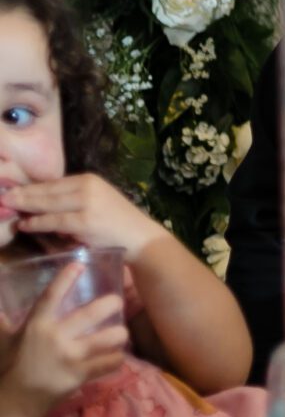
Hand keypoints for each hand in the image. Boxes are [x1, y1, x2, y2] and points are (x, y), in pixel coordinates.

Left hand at [0, 173, 169, 255]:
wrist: (139, 237)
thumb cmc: (116, 222)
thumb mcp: (95, 202)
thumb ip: (72, 199)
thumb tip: (40, 203)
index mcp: (89, 179)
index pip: (52, 183)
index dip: (29, 188)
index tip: (11, 190)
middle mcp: (87, 187)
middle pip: (46, 191)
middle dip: (22, 195)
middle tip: (2, 197)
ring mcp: (86, 203)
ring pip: (47, 204)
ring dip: (25, 207)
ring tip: (8, 208)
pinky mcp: (84, 221)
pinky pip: (53, 221)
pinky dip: (36, 223)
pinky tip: (24, 224)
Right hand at [0, 265, 127, 416]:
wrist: (14, 402)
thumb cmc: (11, 367)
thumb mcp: (6, 341)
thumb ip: (5, 323)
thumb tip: (0, 307)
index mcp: (36, 326)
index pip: (50, 297)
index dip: (65, 279)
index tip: (78, 265)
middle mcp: (54, 337)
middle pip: (91, 313)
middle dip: (110, 304)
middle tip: (117, 302)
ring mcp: (69, 356)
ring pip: (109, 337)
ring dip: (119, 335)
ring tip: (121, 334)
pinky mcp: (80, 375)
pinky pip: (110, 362)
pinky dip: (116, 360)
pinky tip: (116, 357)